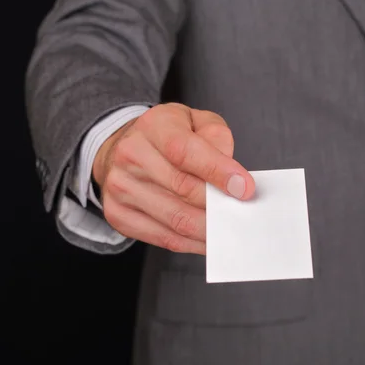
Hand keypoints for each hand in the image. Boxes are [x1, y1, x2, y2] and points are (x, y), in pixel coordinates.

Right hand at [93, 103, 254, 254]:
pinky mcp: (118, 214)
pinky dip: (192, 243)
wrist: (124, 148)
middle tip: (242, 212)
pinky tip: (208, 238)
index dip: (218, 171)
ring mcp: (120, 186)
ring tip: (229, 228)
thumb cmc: (168, 136)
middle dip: (219, 204)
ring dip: (209, 228)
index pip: (184, 151)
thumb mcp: (196, 121)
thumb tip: (232, 177)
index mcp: (153, 125)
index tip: (245, 188)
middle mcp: (130, 153)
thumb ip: (217, 139)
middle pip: (183, 189)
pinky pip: (164, 238)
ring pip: (176, 219)